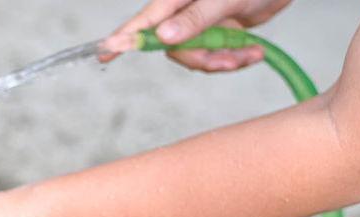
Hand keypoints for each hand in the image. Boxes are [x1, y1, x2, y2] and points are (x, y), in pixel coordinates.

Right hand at [100, 0, 291, 71]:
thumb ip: (195, 18)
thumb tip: (163, 38)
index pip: (145, 21)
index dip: (124, 37)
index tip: (104, 51)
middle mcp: (185, 12)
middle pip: (174, 48)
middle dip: (202, 59)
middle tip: (230, 60)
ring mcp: (201, 23)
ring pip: (197, 56)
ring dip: (224, 61)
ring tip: (251, 54)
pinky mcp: (217, 32)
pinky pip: (215, 55)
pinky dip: (235, 59)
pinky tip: (255, 52)